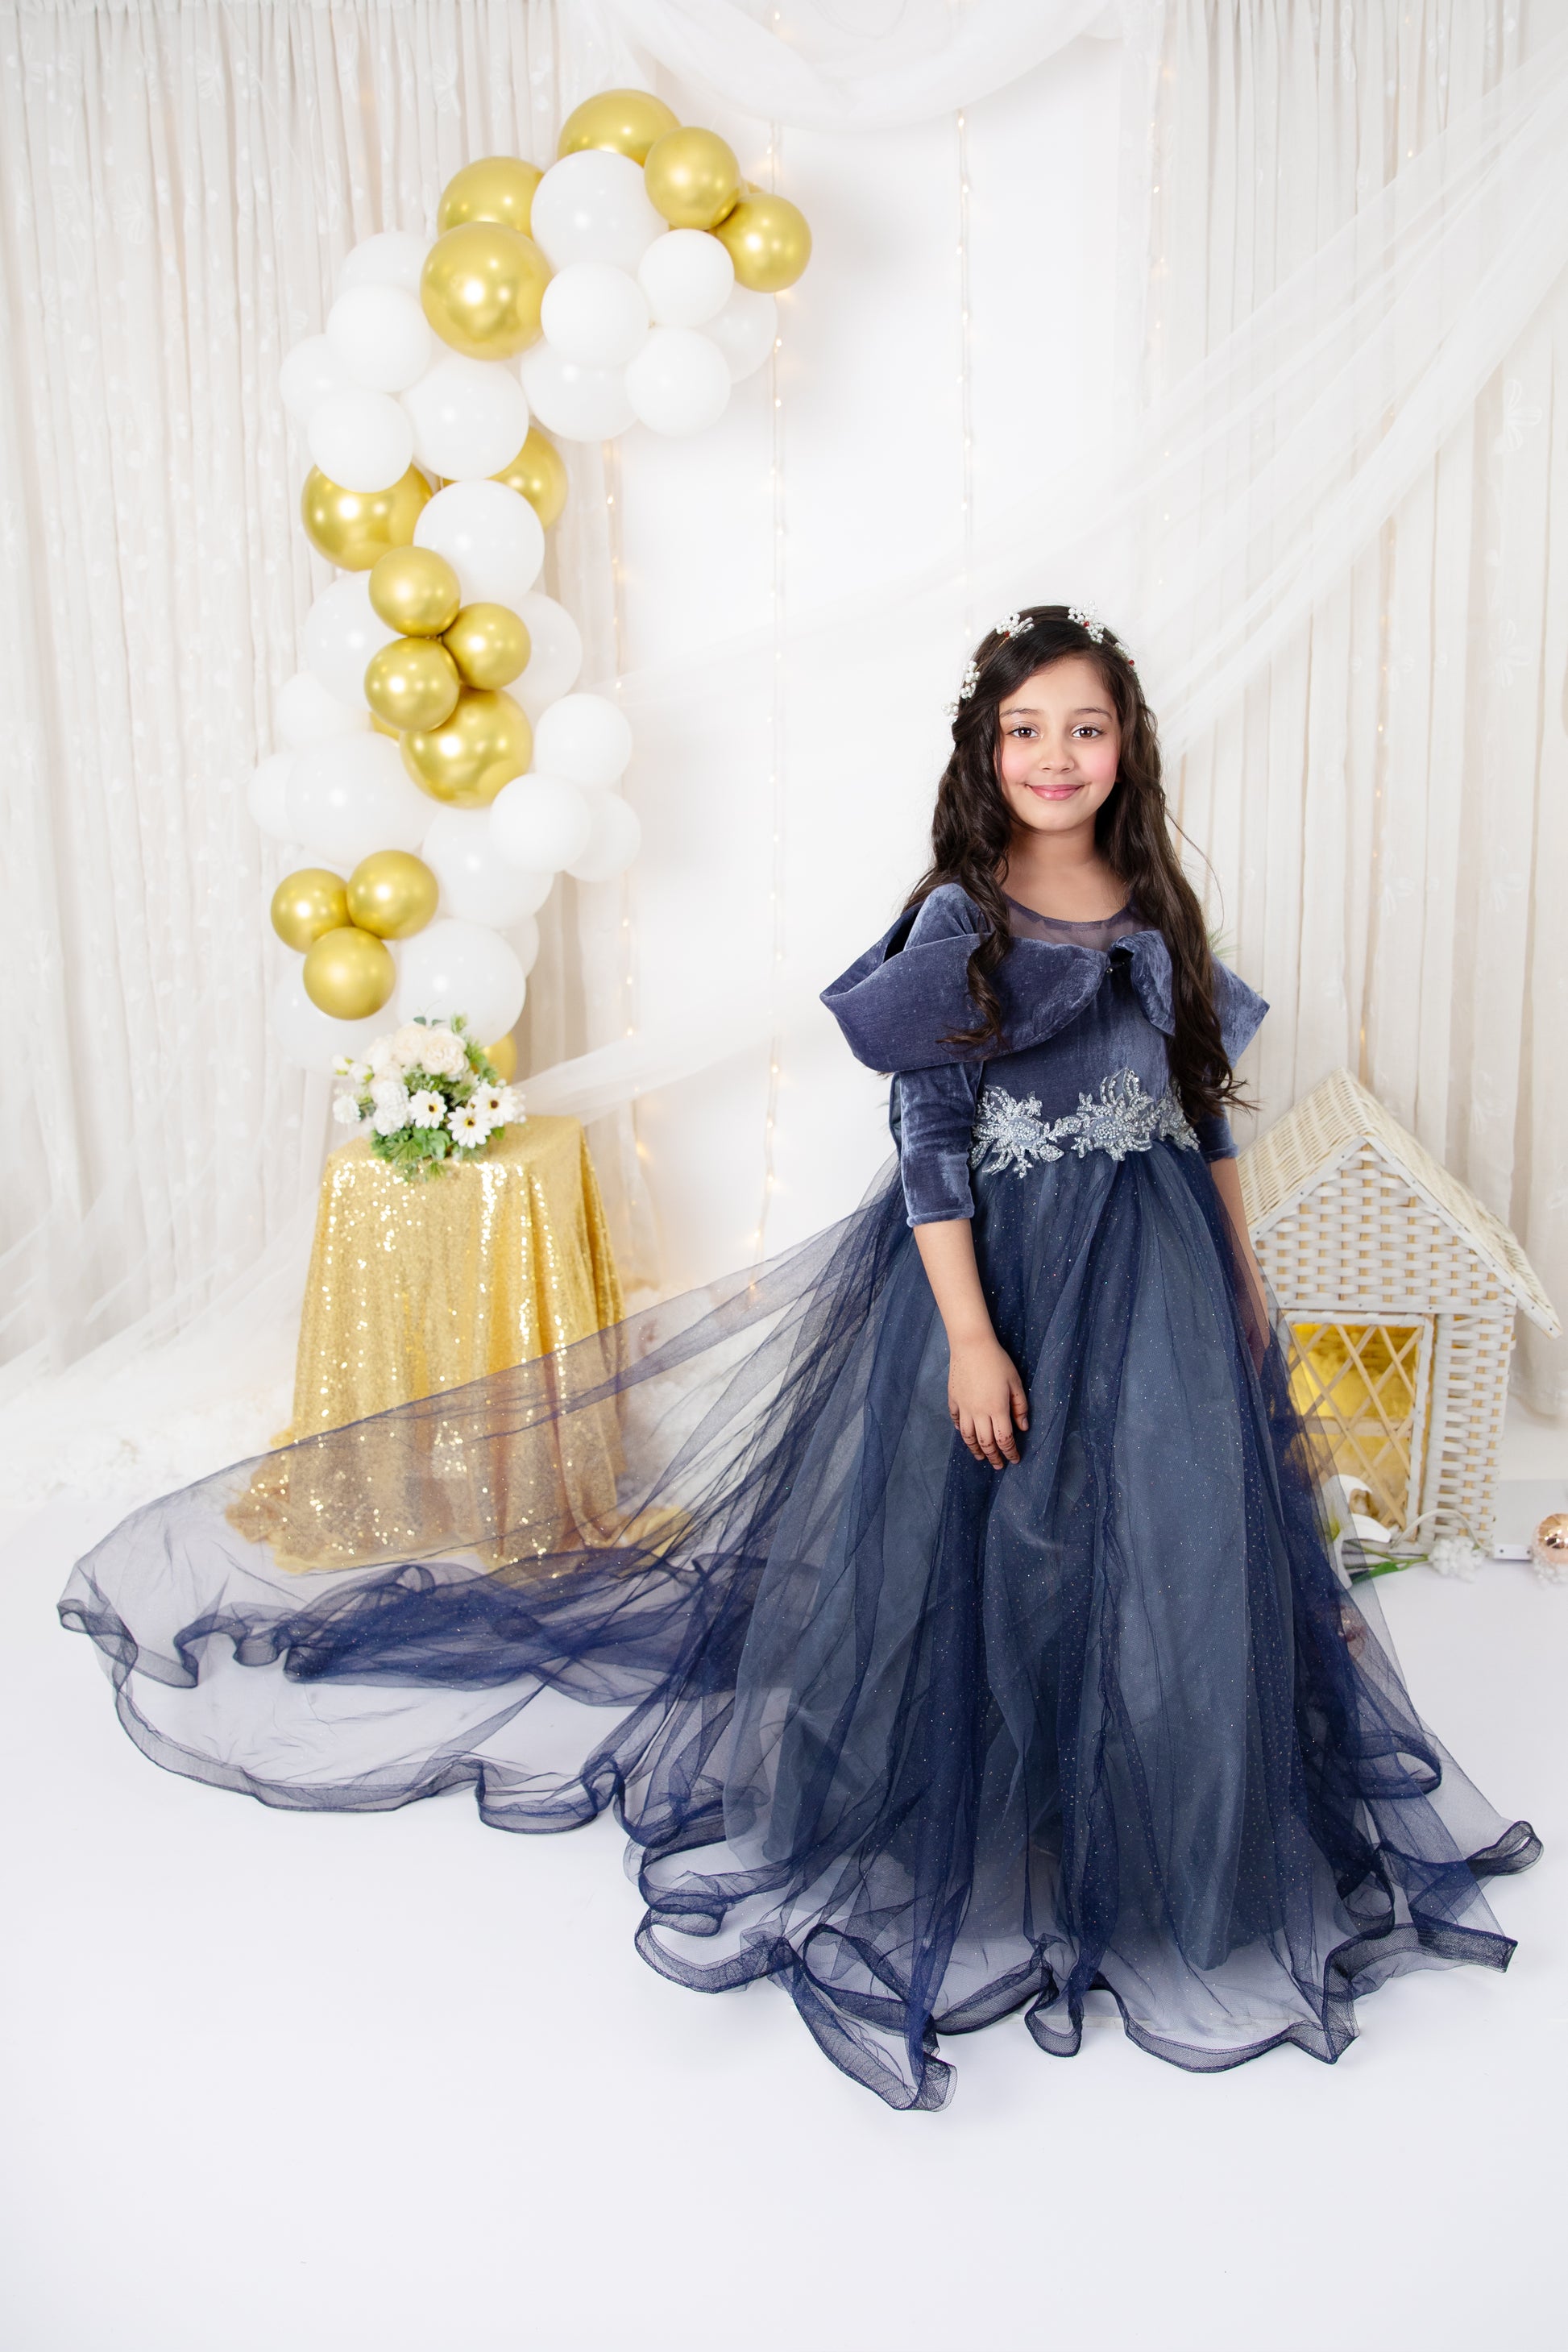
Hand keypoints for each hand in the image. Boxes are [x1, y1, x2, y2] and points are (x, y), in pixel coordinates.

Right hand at [948, 1337, 1028, 1468]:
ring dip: (975, 1450)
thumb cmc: (998, 1362)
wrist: (971, 1345)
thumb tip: (1023, 1427)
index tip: (1014, 1460)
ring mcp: (964, 1407)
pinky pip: (956, 1421)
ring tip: (981, 1457)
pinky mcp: (953, 1400)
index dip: (1010, 1452)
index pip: (1004, 1439)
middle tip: (998, 1465)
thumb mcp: (1016, 1383)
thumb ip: (1020, 1407)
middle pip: (985, 1443)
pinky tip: (966, 1434)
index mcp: (997, 1409)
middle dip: (994, 1457)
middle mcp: (979, 1413)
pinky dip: (961, 1431)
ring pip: (968, 1437)